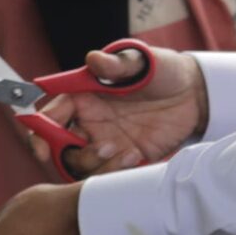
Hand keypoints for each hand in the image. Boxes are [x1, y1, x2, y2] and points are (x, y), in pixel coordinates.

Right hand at [34, 46, 206, 175]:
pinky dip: (115, 171)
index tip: (42, 147)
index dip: (40, 132)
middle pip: (60, 148)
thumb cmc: (163, 70)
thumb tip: (94, 59)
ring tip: (124, 151)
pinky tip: (136, 155)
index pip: (51, 116)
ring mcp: (105, 142)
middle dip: (70, 155)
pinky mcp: (124, 158)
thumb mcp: (143, 61)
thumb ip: (117, 64)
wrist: (196, 93)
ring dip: (96, 165)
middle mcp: (89, 122)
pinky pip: (108, 175)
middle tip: (101, 147)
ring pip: (82, 166)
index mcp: (83, 96)